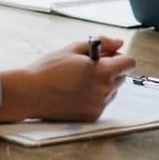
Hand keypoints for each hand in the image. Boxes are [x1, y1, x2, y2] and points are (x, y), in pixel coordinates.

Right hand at [0, 36, 135, 122]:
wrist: (29, 94)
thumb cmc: (49, 69)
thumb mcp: (74, 48)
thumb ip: (102, 43)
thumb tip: (119, 43)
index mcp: (102, 71)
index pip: (129, 63)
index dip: (119, 57)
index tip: (107, 56)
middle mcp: (104, 90)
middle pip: (121, 77)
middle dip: (111, 70)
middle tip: (89, 67)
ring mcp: (98, 106)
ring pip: (112, 91)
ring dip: (103, 84)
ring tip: (79, 80)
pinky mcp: (91, 116)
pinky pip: (101, 103)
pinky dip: (94, 97)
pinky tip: (76, 93)